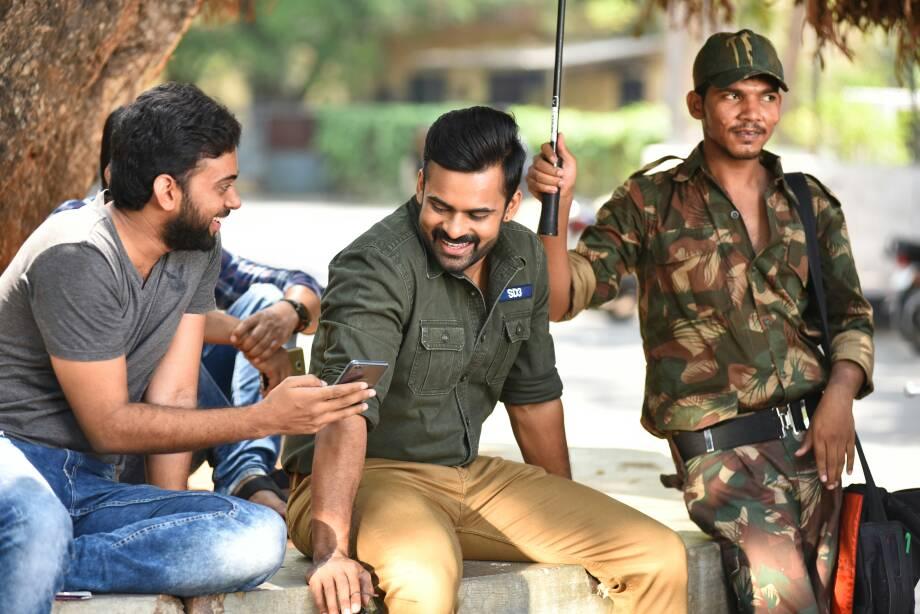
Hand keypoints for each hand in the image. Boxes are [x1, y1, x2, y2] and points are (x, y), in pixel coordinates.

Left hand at [231, 301, 299, 365]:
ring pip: (262, 344)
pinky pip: (271, 349)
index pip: (246, 323)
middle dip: (246, 345)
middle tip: (241, 350)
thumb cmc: (267, 318)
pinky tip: (257, 360)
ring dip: (253, 352)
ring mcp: (275, 330)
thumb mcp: (258, 316)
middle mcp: (267, 322)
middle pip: (254, 336)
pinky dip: (263, 356)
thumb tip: (233, 338)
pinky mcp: (282, 338)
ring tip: (248, 356)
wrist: (287, 313)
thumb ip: (247, 325)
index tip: (232, 340)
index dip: (238, 332)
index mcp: (259, 316)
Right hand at [258, 347, 292, 393]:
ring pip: (281, 382)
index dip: (284, 382)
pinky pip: (274, 384)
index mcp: (285, 356)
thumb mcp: (266, 356)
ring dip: (275, 391)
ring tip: (267, 396)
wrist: (247, 340)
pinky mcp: (273, 368)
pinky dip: (269, 390)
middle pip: (287, 378)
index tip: (279, 389)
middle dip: (281, 388)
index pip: (288, 372)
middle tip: (274, 396)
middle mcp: (286, 360)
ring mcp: (281, 364)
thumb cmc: (254, 348)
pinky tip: (264, 393)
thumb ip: (271, 365)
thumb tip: (272, 377)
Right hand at [260, 375, 374, 434]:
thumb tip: (326, 384)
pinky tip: (349, 411)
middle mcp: (316, 410)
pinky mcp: (314, 429)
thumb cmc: (278, 398)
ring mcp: (316, 422)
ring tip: (366, 404)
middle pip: (343, 403)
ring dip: (355, 408)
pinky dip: (342, 415)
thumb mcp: (291, 381)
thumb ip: (311, 380)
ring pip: (341, 415)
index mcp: (311, 397)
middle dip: (359, 397)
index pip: (337, 391)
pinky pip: (332, 421)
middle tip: (372, 391)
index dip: (352, 388)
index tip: (363, 385)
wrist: (267, 420)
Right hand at [306, 551, 373, 613]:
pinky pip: (317, 593)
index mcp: (351, 568)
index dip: (355, 597)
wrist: (329, 556)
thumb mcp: (360, 573)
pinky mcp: (314, 578)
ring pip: (329, 591)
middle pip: (342, 586)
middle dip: (344, 602)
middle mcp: (338, 568)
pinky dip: (320, 605)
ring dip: (332, 606)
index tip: (356, 610)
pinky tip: (324, 613)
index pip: (354, 583)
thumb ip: (366, 586)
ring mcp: (325, 573)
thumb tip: (366, 602)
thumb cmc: (348, 569)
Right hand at [525, 132, 577, 207]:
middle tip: (561, 176)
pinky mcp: (530, 183)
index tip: (555, 160)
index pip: (544, 147)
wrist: (564, 194)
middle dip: (551, 171)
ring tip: (558, 184)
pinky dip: (545, 188)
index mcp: (548, 154)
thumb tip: (560, 134)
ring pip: (536, 174)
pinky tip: (552, 190)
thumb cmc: (568, 177)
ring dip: (550, 181)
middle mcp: (538, 162)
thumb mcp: (570, 162)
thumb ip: (563, 149)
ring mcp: (532, 172)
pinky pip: (534, 184)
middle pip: (538, 162)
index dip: (549, 153)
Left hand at [795, 387, 855, 488]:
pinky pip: (851, 453)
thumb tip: (799, 454)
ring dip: (839, 472)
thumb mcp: (811, 425)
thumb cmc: (822, 412)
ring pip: (841, 459)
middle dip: (831, 475)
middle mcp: (832, 440)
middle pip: (832, 461)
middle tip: (830, 487)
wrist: (838, 401)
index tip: (822, 480)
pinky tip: (848, 472)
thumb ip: (806, 441)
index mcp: (820, 436)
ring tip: (836, 482)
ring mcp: (843, 439)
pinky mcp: (851, 438)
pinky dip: (850, 463)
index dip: (822, 469)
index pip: (821, 457)